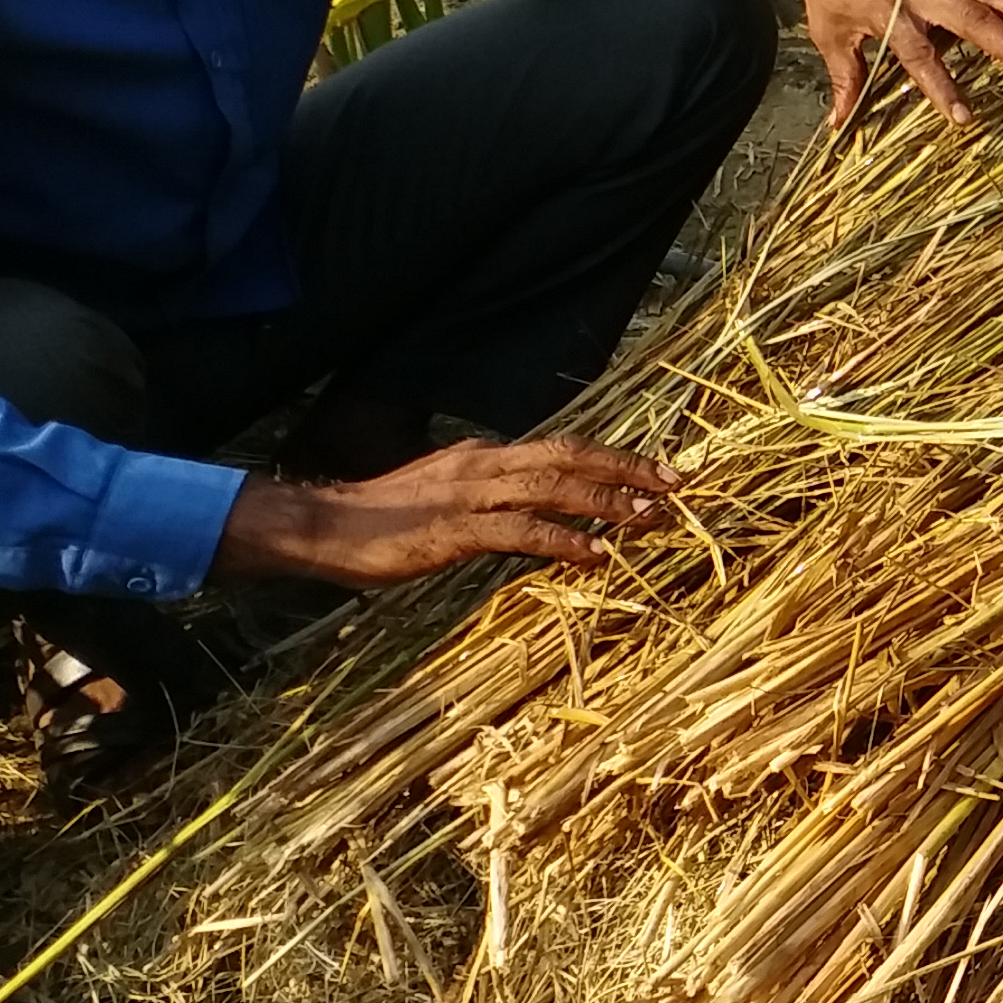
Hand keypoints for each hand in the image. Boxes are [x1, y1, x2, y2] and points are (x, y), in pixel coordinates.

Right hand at [216, 439, 679, 587]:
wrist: (325, 525)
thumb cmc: (383, 517)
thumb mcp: (446, 494)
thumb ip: (489, 494)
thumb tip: (530, 503)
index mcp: (485, 454)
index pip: (562, 448)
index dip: (613, 456)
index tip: (658, 469)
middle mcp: (485, 464)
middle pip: (570, 458)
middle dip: (627, 470)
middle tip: (677, 484)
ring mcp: (471, 494)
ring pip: (555, 489)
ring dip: (607, 503)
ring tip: (651, 518)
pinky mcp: (456, 529)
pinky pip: (521, 532)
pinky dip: (563, 540)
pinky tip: (595, 555)